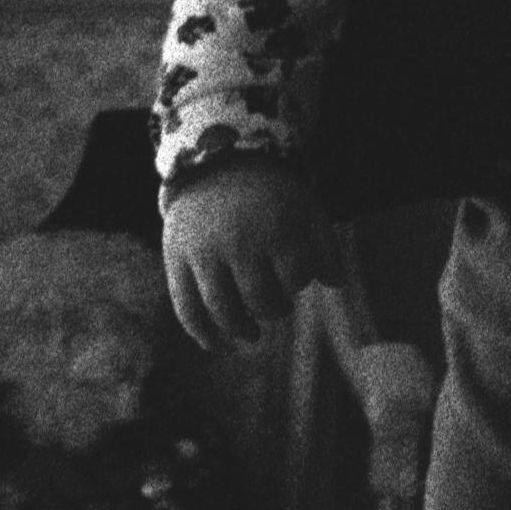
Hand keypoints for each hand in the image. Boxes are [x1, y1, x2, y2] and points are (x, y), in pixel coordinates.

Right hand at [160, 155, 323, 354]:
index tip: (294, 273)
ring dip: (240, 329)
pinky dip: (200, 333)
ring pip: (222, 309)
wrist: (214, 163)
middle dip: (273, 307)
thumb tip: (335, 285)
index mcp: (275, 228)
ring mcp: (202, 252)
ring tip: (252, 334)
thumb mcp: (307, 208)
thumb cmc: (270, 194)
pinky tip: (215, 346)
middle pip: (261, 300)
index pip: (295, 279)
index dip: (299, 282)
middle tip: (275, 302)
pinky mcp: (175, 258)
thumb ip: (325, 245)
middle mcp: (237, 241)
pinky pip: (185, 306)